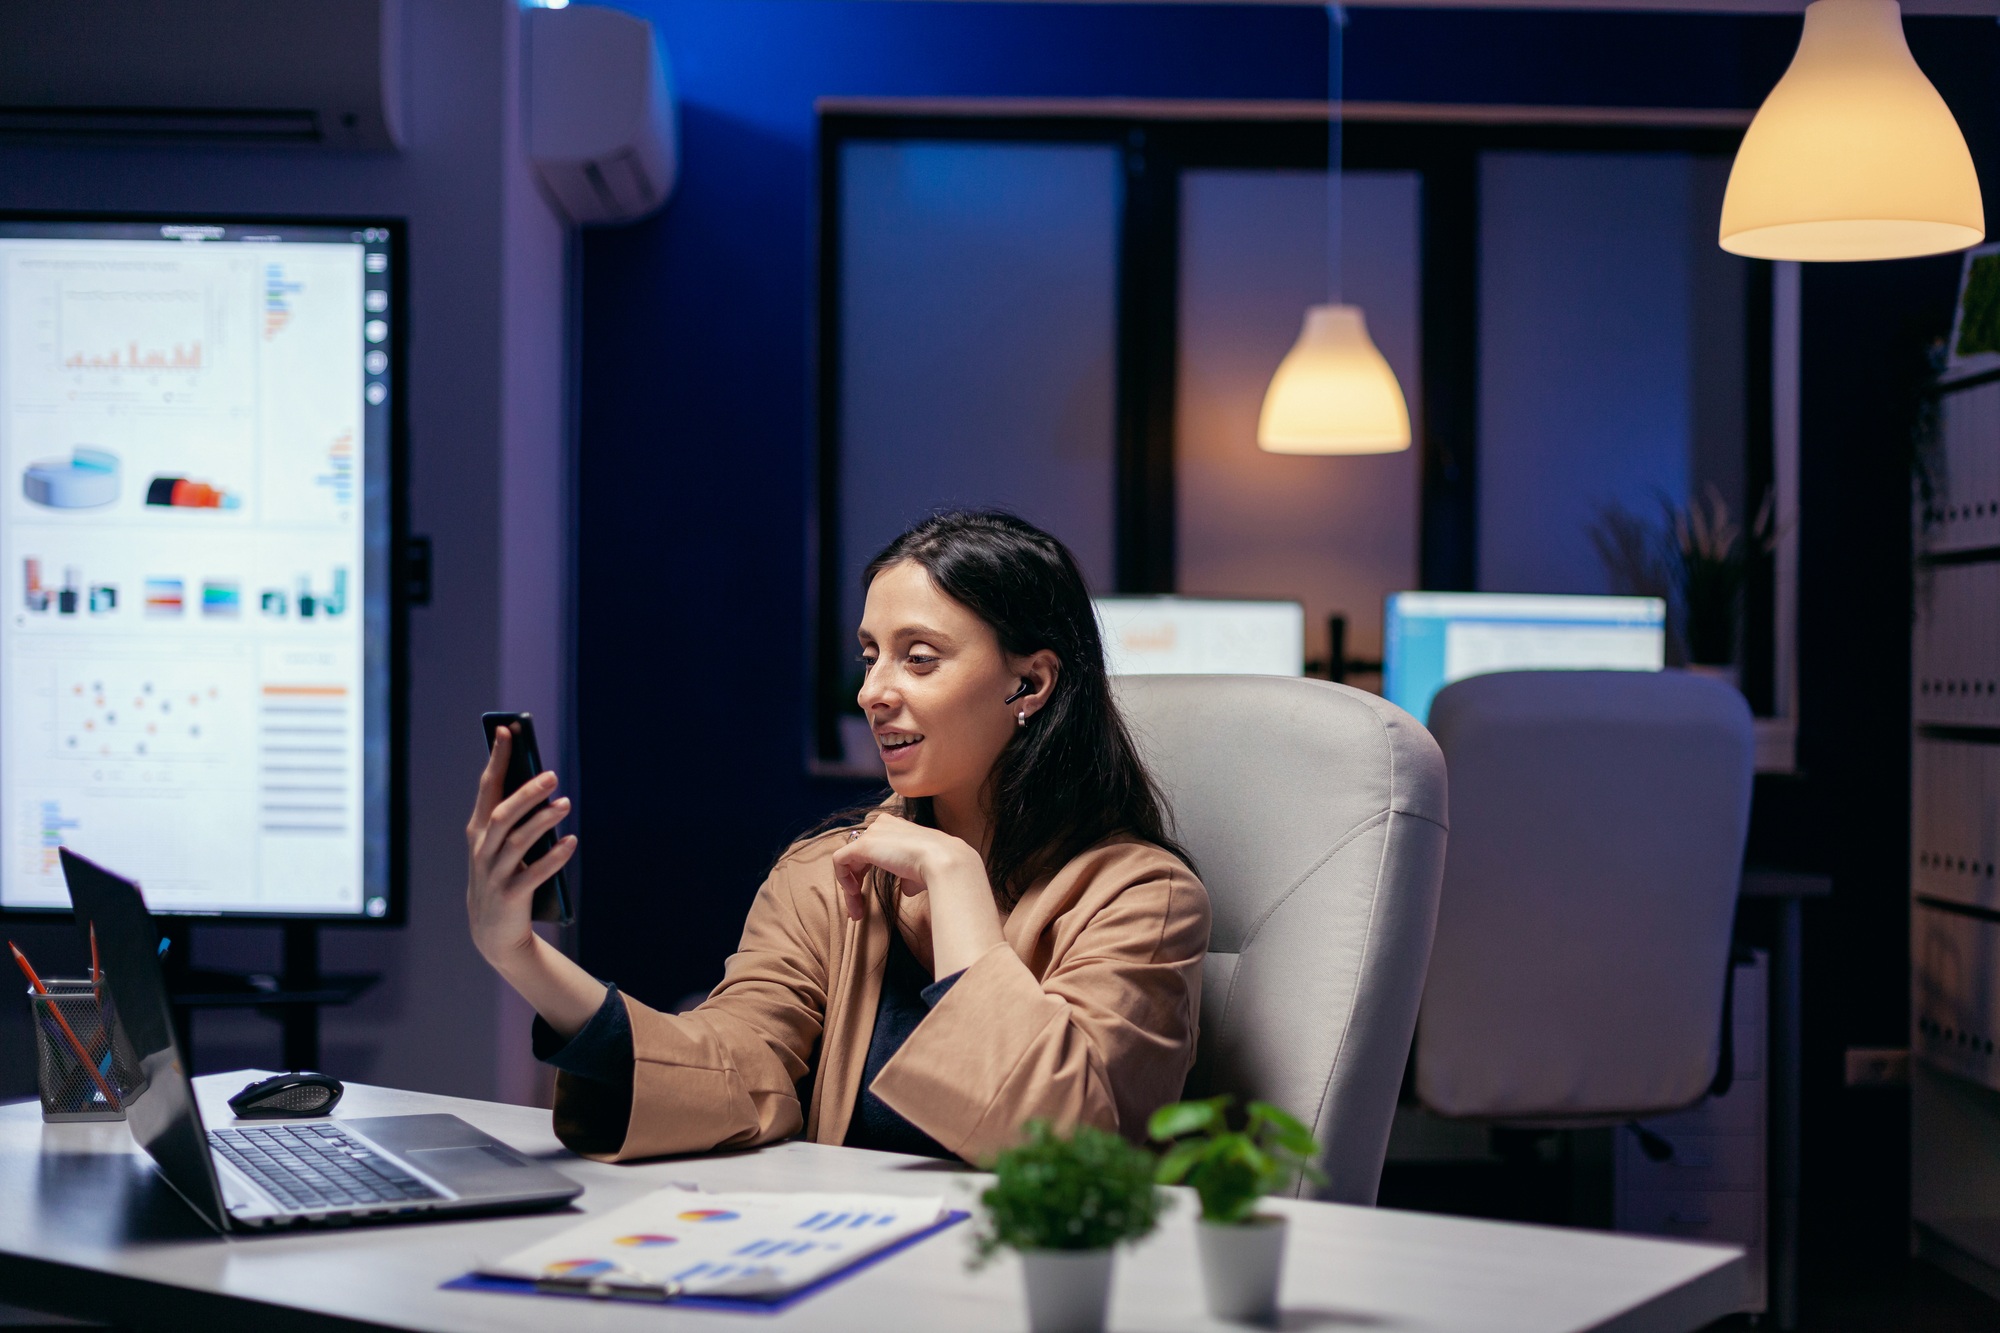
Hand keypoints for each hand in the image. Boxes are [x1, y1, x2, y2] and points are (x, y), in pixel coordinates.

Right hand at [465, 726, 576, 965]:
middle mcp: (481, 850)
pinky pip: (533, 874)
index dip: (496, 759)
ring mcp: (493, 875)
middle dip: (526, 792)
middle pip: (502, 814)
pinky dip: (554, 857)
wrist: (493, 934)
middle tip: (552, 774)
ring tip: (566, 803)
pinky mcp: (510, 897)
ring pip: (517, 841)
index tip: (507, 730)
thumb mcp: (503, 846)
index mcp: (478, 832)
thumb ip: (515, 817)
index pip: (487, 788)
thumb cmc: (503, 877)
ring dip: (542, 821)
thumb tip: (541, 781)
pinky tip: (571, 841)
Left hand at [828, 814, 975, 921]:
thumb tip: (907, 886)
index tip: (867, 899)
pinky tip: (854, 895)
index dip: (866, 874)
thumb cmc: (938, 868)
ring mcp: (872, 833)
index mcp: (897, 827)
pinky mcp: (863, 844)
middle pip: (858, 856)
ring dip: (849, 888)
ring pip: (848, 860)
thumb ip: (909, 875)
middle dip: (855, 883)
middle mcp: (882, 824)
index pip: (872, 849)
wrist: (944, 861)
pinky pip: (840, 861)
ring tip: (856, 911)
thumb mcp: (922, 871)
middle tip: (858, 910)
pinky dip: (843, 879)